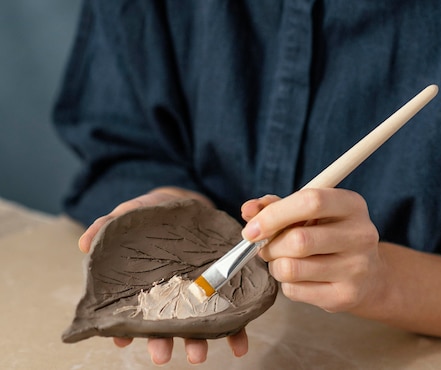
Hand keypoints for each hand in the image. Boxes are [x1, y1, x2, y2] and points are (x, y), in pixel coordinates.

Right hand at [78, 188, 248, 364]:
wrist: (185, 203)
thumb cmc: (151, 214)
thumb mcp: (127, 215)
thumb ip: (105, 226)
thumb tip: (84, 244)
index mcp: (145, 287)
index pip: (132, 314)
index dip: (125, 331)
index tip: (121, 341)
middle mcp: (170, 297)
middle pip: (164, 326)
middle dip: (162, 343)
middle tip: (160, 355)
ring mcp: (196, 295)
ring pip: (196, 326)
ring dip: (196, 343)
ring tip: (198, 354)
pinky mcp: (222, 288)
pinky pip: (231, 315)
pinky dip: (236, 333)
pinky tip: (239, 344)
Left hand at [241, 188, 383, 315]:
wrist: (369, 275)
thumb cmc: (329, 233)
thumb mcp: (309, 212)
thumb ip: (277, 206)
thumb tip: (248, 210)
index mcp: (352, 204)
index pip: (310, 201)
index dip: (275, 214)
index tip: (252, 228)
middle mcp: (360, 234)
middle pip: (298, 240)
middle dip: (271, 245)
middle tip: (265, 246)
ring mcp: (356, 268)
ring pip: (292, 268)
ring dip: (275, 264)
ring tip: (282, 260)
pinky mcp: (346, 296)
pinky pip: (296, 291)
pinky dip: (286, 283)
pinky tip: (299, 276)